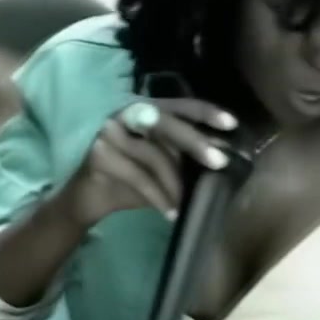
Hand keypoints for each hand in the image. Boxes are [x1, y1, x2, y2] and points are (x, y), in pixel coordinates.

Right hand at [56, 98, 237, 226]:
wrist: (89, 200)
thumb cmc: (130, 181)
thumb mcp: (163, 168)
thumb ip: (185, 157)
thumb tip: (225, 153)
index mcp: (144, 111)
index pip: (178, 105)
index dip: (204, 112)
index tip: (231, 124)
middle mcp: (125, 114)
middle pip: (164, 122)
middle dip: (194, 141)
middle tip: (219, 162)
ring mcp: (109, 131)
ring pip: (153, 154)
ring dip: (174, 183)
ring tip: (183, 204)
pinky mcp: (98, 154)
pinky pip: (138, 176)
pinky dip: (157, 197)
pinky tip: (170, 214)